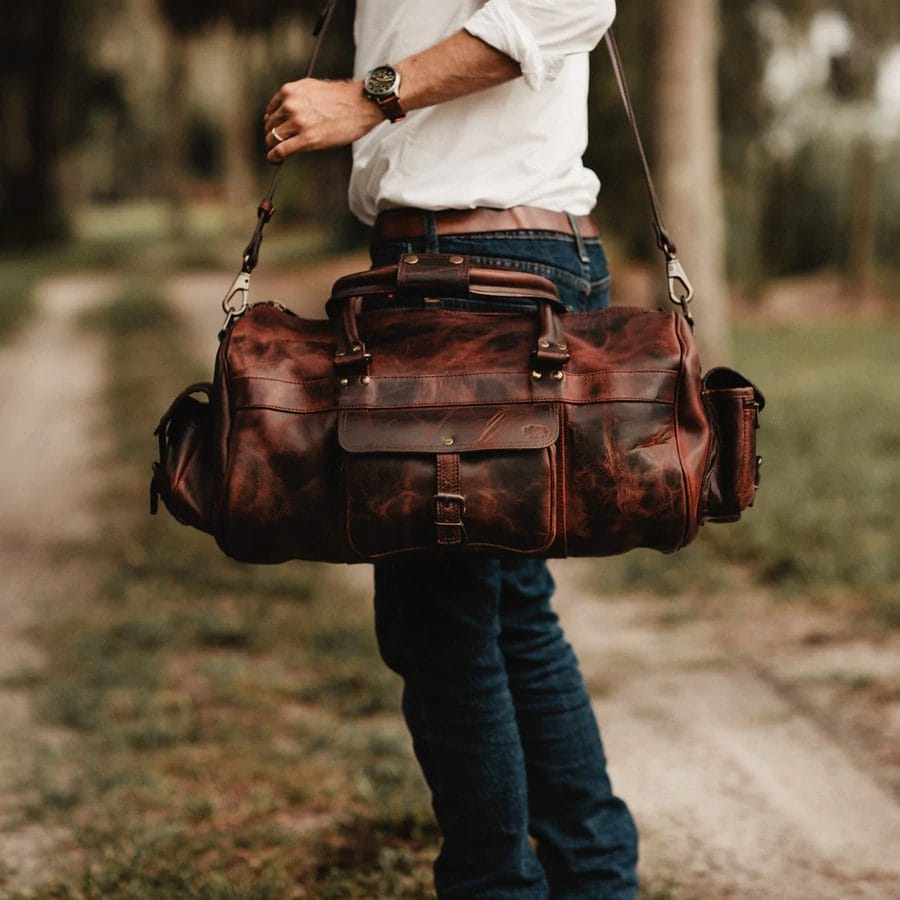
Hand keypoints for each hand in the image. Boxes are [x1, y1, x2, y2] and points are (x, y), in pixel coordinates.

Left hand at [263, 78, 383, 160]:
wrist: (361, 103)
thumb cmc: (342, 97)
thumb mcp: (312, 88)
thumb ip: (298, 97)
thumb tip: (289, 110)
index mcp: (290, 91)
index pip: (271, 110)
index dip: (272, 122)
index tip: (274, 130)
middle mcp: (290, 105)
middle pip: (270, 125)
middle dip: (271, 135)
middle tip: (274, 144)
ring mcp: (298, 122)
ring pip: (273, 138)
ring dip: (272, 147)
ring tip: (275, 154)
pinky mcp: (307, 139)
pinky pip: (282, 150)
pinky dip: (274, 156)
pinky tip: (274, 160)